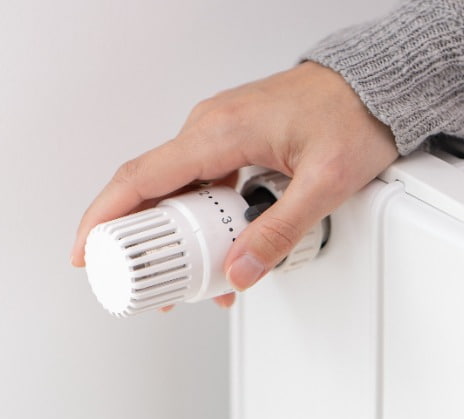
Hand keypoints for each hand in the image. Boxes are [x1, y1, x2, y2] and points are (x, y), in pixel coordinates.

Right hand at [70, 62, 398, 306]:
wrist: (378, 85)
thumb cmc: (355, 117)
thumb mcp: (324, 183)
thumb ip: (280, 229)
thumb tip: (242, 270)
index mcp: (219, 131)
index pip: (141, 177)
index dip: (104, 218)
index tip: (85, 253)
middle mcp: (211, 126)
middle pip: (153, 188)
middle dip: (141, 241)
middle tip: (147, 287)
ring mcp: (222, 130)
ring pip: (180, 188)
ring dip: (179, 234)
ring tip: (193, 280)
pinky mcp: (236, 137)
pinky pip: (204, 179)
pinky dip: (202, 215)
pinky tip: (221, 247)